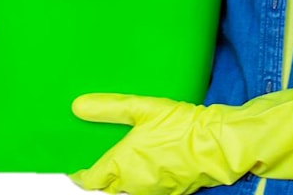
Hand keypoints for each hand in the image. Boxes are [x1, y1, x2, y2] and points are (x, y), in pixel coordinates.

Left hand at [70, 83, 292, 193]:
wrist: (217, 143)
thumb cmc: (182, 125)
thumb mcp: (143, 108)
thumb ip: (110, 108)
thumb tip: (77, 106)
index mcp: (123, 165)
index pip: (91, 180)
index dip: (81, 173)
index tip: (75, 164)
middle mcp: (135, 184)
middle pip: (109, 187)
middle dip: (103, 176)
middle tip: (99, 157)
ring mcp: (154, 190)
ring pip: (130, 190)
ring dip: (124, 178)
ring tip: (125, 156)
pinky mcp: (172, 190)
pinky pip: (150, 189)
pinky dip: (144, 179)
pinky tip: (151, 160)